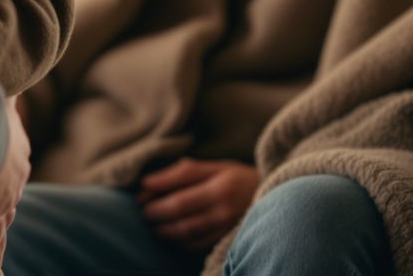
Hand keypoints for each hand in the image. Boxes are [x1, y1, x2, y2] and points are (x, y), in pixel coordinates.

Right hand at [0, 95, 29, 272]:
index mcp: (17, 151)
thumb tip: (14, 72)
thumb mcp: (0, 97)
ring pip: (0, 227)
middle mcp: (16, 178)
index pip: (15, 169)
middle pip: (11, 202)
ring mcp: (5, 199)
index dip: (8, 179)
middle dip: (3, 213)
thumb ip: (5, 89)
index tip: (2, 186)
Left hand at [137, 158, 258, 249]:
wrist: (273, 198)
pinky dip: (177, 241)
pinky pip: (195, 246)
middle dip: (155, 214)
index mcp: (221, 187)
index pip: (180, 195)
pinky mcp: (226, 242)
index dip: (155, 197)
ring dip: (163, 230)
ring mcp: (226, 229)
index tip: (139, 193)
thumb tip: (148, 182)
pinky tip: (169, 234)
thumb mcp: (215, 166)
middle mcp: (224, 210)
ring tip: (152, 223)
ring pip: (186, 234)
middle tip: (142, 211)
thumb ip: (183, 172)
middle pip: (180, 217)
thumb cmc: (237, 178)